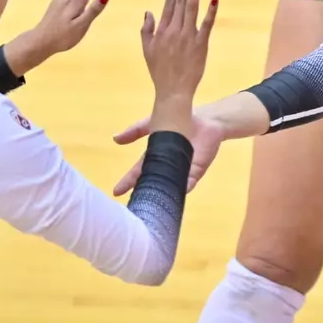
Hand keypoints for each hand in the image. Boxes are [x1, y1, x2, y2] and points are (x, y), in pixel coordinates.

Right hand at [111, 108, 225, 195]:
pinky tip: (180, 189)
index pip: (139, 172)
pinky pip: (191, 179)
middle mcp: (168, 167)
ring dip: (164, 192)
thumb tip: (115, 139)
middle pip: (153, 182)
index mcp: (156, 157)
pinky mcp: (198, 168)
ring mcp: (182, 169)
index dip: (128, 181)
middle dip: (144, 191)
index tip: (116, 192)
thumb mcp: (153, 123)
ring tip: (153, 201)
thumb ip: (135, 131)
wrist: (207, 119)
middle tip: (134, 202)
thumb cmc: (179, 121)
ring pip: (171, 184)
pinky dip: (186, 184)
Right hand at [139, 0, 217, 102]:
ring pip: (192, 8)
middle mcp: (175, 30)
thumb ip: (146, 30)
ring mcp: (188, 36)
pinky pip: (206, 24)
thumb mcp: (147, 50)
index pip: (168, 3)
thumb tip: (148, 11)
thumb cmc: (159, 71)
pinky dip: (210, 11)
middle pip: (180, 1)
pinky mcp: (201, 44)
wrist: (173, 91)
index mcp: (162, 30)